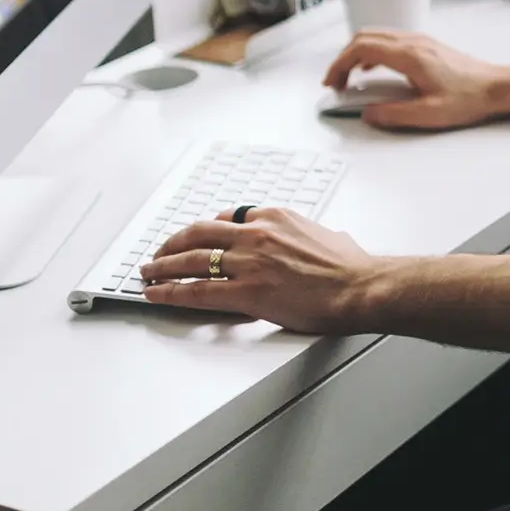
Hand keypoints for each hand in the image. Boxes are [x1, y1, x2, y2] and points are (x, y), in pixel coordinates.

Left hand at [141, 207, 388, 332]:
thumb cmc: (352, 267)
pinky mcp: (246, 291)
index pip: (228, 216)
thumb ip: (308, 235)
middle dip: (173, 242)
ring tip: (147, 272)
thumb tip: (316, 241)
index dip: (207, 230)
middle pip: (199, 232)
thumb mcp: (327, 235)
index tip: (197, 237)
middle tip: (159, 251)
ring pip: (190, 259)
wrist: (362, 287)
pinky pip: (197, 290)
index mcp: (275, 217)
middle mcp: (256, 234)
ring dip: (162, 266)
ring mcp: (248, 262)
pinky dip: (170, 291)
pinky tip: (156, 294)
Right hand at [323, 30, 509, 130]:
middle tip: (336, 81)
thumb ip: (393, 115)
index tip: (332, 82)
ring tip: (349, 77)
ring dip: (357, 54)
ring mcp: (420, 41)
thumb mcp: (429, 114)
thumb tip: (368, 114)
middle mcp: (413, 42)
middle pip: (364, 37)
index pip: (362, 48)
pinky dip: (372, 52)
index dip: (339, 64)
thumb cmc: (469, 97)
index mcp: (409, 55)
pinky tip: (373, 71)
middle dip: (343, 58)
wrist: (496, 87)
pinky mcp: (425, 46)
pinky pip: (389, 41)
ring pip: (376, 36)